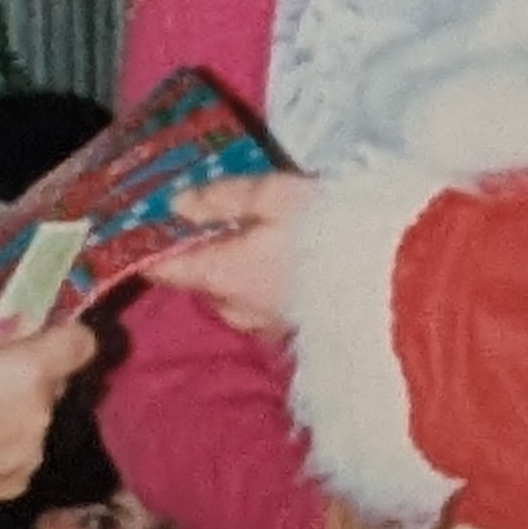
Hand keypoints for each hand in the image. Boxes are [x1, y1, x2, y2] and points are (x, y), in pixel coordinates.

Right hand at [0, 321, 97, 510]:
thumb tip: (20, 333)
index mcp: (27, 371)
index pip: (82, 344)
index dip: (68, 337)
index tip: (48, 338)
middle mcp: (40, 413)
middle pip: (54, 383)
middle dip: (30, 376)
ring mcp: (31, 453)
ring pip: (38, 418)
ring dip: (19, 412)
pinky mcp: (17, 483)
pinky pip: (24, 451)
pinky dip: (7, 445)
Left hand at [144, 173, 309, 335]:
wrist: (381, 277)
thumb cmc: (324, 230)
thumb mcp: (273, 196)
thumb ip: (222, 198)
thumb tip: (178, 204)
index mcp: (223, 274)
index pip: (168, 271)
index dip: (152, 254)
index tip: (146, 236)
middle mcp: (234, 308)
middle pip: (201, 283)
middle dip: (204, 259)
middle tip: (219, 228)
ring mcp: (262, 327)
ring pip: (228, 299)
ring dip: (231, 276)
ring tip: (252, 247)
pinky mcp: (286, 332)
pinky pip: (255, 311)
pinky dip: (255, 291)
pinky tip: (276, 271)